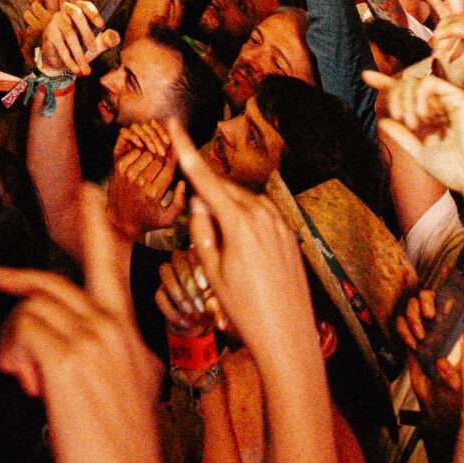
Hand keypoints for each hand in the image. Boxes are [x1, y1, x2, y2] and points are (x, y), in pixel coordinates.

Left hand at [0, 187, 170, 462]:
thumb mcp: (122, 406)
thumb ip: (97, 368)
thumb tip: (55, 358)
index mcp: (133, 344)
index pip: (113, 271)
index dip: (97, 228)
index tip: (88, 193)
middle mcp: (117, 333)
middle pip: (59, 283)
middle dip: (21, 279)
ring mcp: (95, 343)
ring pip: (34, 307)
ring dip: (15, 339)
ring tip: (21, 376)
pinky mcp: (69, 360)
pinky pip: (24, 328)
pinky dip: (14, 351)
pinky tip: (24, 380)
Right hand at [38, 2, 115, 77]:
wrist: (58, 59)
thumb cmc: (79, 45)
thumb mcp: (95, 43)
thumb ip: (106, 40)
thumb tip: (114, 37)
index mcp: (78, 9)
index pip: (85, 5)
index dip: (93, 13)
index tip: (102, 26)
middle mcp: (65, 11)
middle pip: (76, 14)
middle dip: (87, 32)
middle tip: (94, 50)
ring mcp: (55, 21)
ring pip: (69, 34)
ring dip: (79, 54)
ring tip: (86, 70)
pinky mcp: (49, 35)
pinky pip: (60, 47)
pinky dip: (69, 60)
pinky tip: (76, 69)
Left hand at [108, 124, 186, 241]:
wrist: (120, 221)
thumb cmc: (146, 220)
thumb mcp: (167, 219)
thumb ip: (179, 203)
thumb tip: (182, 183)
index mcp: (153, 194)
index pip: (168, 169)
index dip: (174, 159)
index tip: (177, 152)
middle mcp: (140, 183)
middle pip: (159, 159)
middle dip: (164, 159)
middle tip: (164, 161)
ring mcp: (128, 174)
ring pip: (147, 153)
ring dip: (152, 156)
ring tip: (154, 163)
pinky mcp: (119, 168)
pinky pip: (135, 152)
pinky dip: (140, 153)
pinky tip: (143, 161)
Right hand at [168, 119, 323, 373]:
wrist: (288, 340)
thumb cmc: (246, 312)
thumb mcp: (212, 272)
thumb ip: (202, 230)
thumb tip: (200, 202)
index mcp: (238, 223)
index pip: (204, 177)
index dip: (185, 148)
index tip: (173, 122)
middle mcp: (262, 216)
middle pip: (224, 191)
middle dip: (209, 201)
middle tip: (208, 244)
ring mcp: (280, 224)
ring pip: (243, 203)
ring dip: (229, 215)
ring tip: (231, 261)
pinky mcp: (290, 235)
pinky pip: (261, 216)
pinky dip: (247, 225)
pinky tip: (248, 259)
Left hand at [367, 61, 463, 203]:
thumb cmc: (453, 170)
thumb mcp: (419, 152)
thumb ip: (402, 136)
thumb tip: (383, 121)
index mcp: (433, 115)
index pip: (406, 92)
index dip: (386, 83)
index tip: (366, 76)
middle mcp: (442, 104)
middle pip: (407, 84)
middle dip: (395, 95)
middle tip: (397, 116)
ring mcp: (451, 100)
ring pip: (416, 82)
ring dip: (406, 99)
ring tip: (411, 122)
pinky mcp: (459, 98)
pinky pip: (430, 83)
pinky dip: (420, 96)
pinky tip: (422, 116)